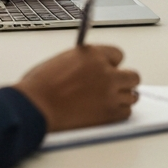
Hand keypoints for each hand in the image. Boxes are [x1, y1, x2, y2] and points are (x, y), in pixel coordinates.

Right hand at [14, 45, 139, 132]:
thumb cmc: (40, 85)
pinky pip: (126, 113)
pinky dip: (120, 112)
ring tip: (113, 101)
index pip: (118, 55)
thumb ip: (82, 62)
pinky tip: (110, 112)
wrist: (35, 106)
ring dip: (123, 97)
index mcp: (94, 54)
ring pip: (132, 95)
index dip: (112, 64)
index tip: (109, 69)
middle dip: (124, 81)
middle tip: (115, 86)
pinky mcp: (109, 113)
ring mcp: (110, 93)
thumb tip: (88, 68)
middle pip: (132, 76)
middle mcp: (106, 72)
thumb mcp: (63, 60)